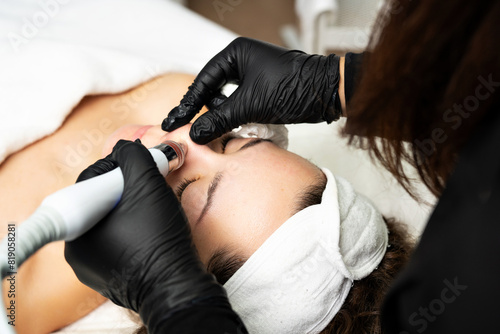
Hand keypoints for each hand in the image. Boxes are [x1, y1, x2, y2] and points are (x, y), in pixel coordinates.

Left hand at [64, 140, 226, 330]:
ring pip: (107, 222)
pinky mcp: (106, 275)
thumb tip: (126, 148)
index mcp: (76, 225)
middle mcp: (76, 248)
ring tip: (150, 213)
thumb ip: (134, 157)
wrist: (174, 284)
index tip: (142, 170)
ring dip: (127, 210)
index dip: (120, 168)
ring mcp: (91, 265)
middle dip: (124, 190)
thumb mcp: (148, 186)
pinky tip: (147, 232)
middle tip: (148, 190)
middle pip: (98, 201)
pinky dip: (129, 232)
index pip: (92, 179)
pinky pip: (113, 242)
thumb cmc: (159, 239)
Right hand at [162, 37, 340, 143]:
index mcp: (236, 54)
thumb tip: (195, 132)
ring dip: (225, 116)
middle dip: (208, 111)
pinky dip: (239, 117)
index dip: (188, 103)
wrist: (327, 93)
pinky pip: (242, 104)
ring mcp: (255, 75)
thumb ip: (219, 119)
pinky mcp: (264, 89)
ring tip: (222, 129)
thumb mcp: (249, 105)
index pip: (203, 81)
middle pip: (214, 90)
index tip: (174, 120)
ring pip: (228, 99)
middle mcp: (243, 60)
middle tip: (197, 130)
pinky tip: (238, 128)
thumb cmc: (293, 88)